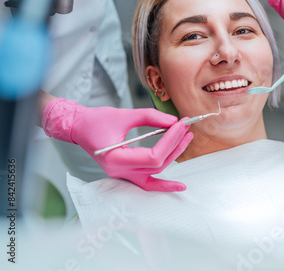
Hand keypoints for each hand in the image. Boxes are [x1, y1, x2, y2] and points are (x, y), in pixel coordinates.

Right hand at [42, 98, 192, 191]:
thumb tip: (174, 121)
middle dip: (175, 145)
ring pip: (156, 173)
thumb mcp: (123, 114)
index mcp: (115, 159)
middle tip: (187, 127)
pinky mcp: (128, 172)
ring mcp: (124, 175)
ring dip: (174, 155)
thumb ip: (149, 117)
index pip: (153, 157)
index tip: (180, 124)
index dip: (170, 141)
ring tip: (186, 138)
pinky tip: (180, 186)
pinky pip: (148, 183)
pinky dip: (164, 185)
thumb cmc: (96, 121)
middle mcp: (120, 172)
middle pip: (158, 164)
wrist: (80, 128)